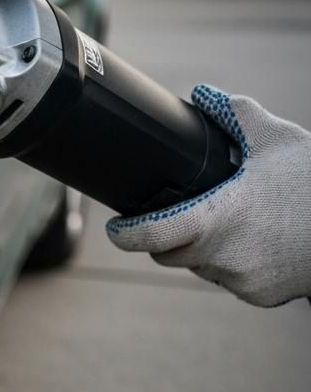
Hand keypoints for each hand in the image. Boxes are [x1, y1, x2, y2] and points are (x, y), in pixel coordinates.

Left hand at [107, 87, 310, 306]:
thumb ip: (233, 115)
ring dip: (202, 250)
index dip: (125, 234)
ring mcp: (242, 280)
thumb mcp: (276, 139)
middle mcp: (224, 256)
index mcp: (218, 218)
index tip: (115, 227)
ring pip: (200, 268)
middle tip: (178, 214)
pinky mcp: (260, 296)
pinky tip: (255, 242)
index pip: (151, 235)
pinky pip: (230, 280)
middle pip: (170, 253)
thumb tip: (201, 95)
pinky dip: (233, 264)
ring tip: (229, 223)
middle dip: (167, 236)